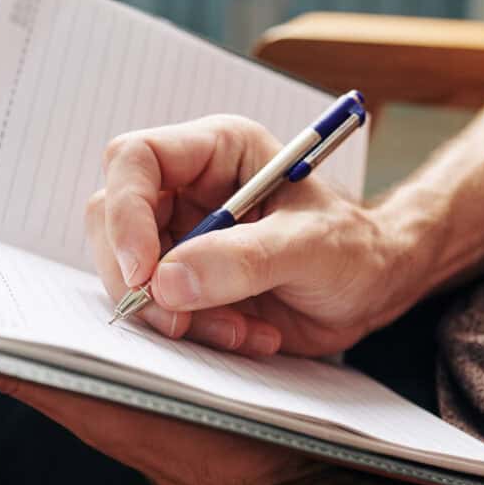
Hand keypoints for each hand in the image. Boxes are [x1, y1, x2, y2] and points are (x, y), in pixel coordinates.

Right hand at [87, 115, 420, 356]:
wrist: (372, 289)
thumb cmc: (354, 248)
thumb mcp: (313, 248)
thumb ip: (245, 259)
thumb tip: (167, 281)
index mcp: (216, 151)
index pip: (136, 160)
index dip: (125, 212)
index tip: (143, 272)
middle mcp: (186, 189)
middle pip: (112, 220)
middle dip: (138, 278)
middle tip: (179, 320)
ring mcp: (179, 237)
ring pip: (128, 273)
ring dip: (174, 315)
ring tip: (240, 328)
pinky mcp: (183, 281)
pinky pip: (157, 310)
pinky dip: (194, 333)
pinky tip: (246, 333)